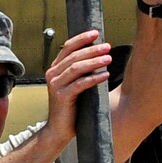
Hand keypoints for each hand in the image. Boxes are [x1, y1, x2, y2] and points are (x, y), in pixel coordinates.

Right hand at [41, 29, 114, 144]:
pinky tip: (105, 75)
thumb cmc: (71, 108)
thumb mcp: (74, 86)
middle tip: (107, 46)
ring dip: (94, 62)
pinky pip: (80, 84)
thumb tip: (99, 57)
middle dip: (92, 49)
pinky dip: (93, 78)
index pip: (67, 48)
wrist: (59, 129)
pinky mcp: (62, 97)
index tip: (96, 33)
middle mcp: (52, 74)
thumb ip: (80, 73)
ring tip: (109, 58)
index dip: (81, 39)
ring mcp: (56, 85)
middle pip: (73, 56)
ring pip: (76, 68)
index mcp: (55, 69)